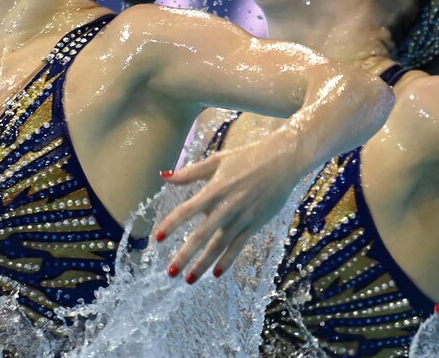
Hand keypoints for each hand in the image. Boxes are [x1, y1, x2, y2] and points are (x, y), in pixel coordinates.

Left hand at [153, 130, 305, 282]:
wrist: (282, 161)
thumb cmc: (246, 158)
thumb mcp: (217, 160)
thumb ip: (190, 172)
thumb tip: (164, 176)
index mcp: (214, 190)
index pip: (187, 210)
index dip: (171, 225)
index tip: (157, 238)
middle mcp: (226, 207)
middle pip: (202, 235)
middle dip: (185, 255)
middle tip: (170, 272)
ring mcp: (242, 218)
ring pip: (219, 246)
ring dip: (203, 264)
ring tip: (189, 280)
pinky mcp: (255, 224)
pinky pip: (238, 246)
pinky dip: (227, 260)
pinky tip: (216, 274)